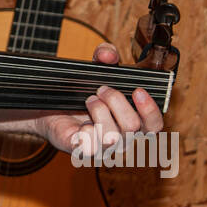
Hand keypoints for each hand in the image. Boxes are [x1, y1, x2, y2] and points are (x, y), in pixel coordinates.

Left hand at [38, 42, 163, 156]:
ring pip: (112, 135)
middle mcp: (122, 138)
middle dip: (115, 100)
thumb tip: (107, 54)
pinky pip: (91, 147)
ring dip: (99, 111)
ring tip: (89, 100)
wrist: (51, 107)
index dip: (150, 110)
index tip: (138, 91)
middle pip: (133, 125)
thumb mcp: (96, 68)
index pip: (155, 125)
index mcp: (133, 122)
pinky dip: (86, 132)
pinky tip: (81, 124)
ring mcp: (104, 148)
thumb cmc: (82, 91)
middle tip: (100, 89)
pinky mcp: (84, 152)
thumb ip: (105, 56)